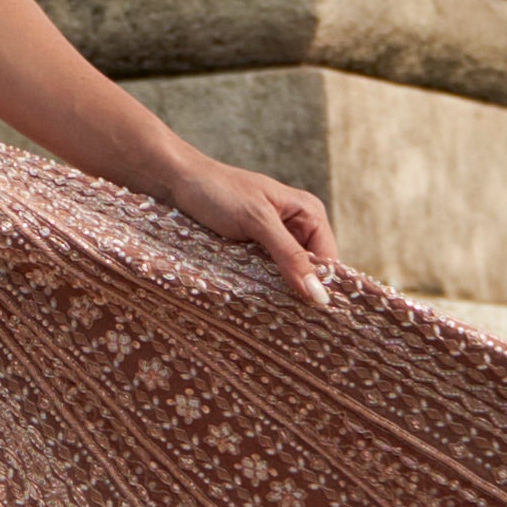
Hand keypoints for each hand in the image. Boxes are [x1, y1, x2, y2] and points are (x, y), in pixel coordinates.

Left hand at [162, 151, 339, 303]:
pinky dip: (264, 288)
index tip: (316, 320)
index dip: (323, 288)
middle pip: (310, 272)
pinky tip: (258, 304)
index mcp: (309, 213)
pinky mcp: (254, 251)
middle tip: (293, 324)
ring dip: (280, 293)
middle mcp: (298, 227)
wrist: (177, 181)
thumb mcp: (257, 221)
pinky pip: (268, 276)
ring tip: (275, 318)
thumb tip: (319, 294)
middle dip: (301, 293)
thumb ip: (289, 256)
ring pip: (288, 277)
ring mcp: (275, 241)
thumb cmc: (218, 192)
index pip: (329, 261)